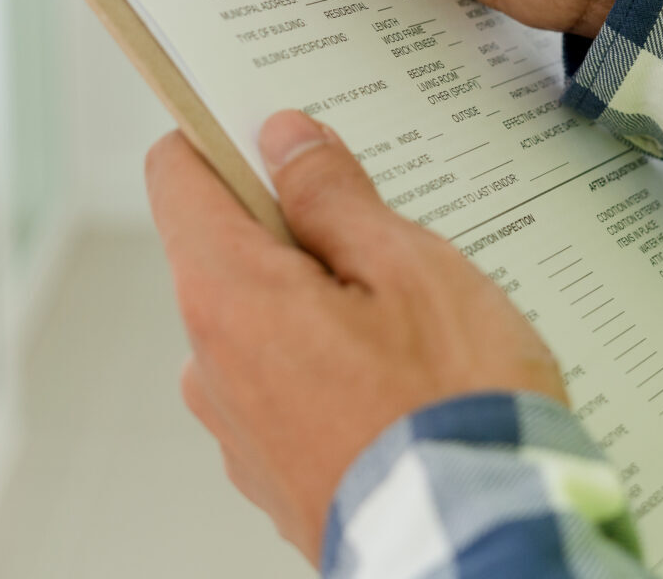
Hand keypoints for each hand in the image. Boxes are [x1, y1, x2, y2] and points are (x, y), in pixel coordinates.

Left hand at [146, 109, 564, 563]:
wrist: (486, 552)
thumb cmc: (452, 407)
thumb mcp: (406, 265)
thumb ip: (332, 194)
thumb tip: (284, 140)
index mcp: (228, 294)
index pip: (177, 176)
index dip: (217, 136)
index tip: (266, 125)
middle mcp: (209, 362)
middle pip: (224, 245)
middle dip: (292, 222)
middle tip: (378, 227)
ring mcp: (236, 426)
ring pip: (260, 315)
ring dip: (316, 295)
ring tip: (406, 314)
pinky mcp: (271, 470)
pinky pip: (281, 379)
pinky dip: (324, 358)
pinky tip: (399, 375)